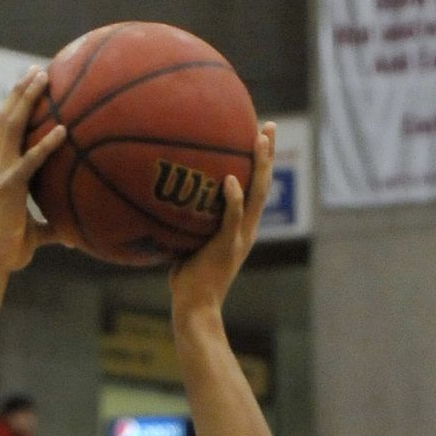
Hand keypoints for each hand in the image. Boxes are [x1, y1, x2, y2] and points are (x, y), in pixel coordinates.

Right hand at [0, 66, 65, 271]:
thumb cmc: (10, 252)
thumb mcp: (37, 235)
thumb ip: (54, 227)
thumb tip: (76, 235)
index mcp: (5, 173)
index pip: (10, 133)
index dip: (18, 108)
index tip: (32, 87)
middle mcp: (1, 167)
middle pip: (8, 118)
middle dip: (22, 92)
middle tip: (38, 69)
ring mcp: (3, 174)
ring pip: (12, 126)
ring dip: (26, 99)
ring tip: (42, 76)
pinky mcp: (9, 187)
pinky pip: (31, 160)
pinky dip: (47, 144)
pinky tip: (63, 130)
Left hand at [170, 123, 274, 319]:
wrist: (195, 309)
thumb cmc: (188, 281)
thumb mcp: (190, 244)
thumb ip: (189, 223)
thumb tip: (167, 200)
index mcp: (241, 229)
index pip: (254, 189)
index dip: (259, 163)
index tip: (258, 135)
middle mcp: (246, 230)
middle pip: (262, 185)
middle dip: (267, 154)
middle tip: (269, 126)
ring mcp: (239, 238)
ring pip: (256, 195)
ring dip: (259, 166)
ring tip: (260, 139)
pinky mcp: (227, 247)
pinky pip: (232, 218)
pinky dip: (233, 198)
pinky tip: (229, 178)